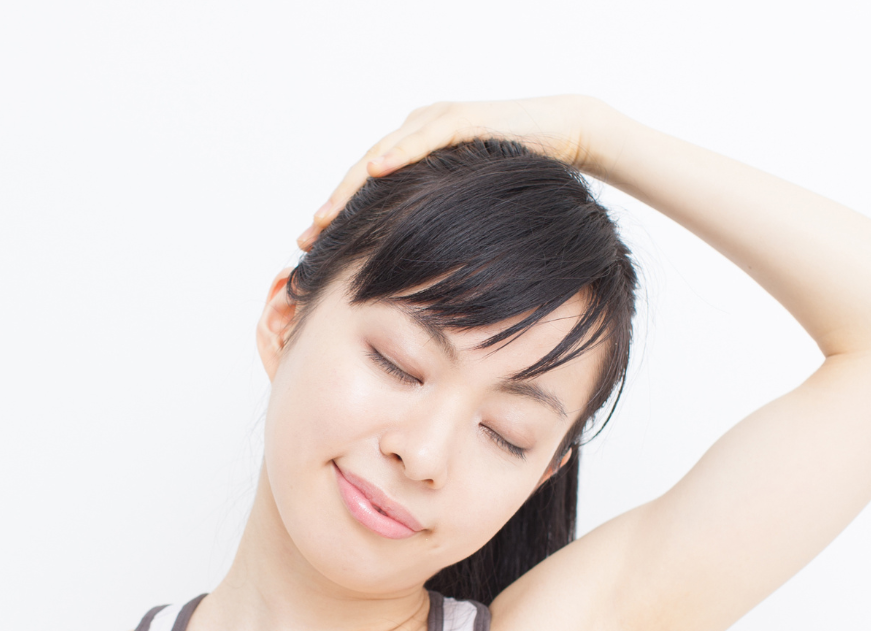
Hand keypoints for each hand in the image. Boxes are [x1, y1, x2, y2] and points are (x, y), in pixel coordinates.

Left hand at [296, 95, 617, 249]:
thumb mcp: (468, 207)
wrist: (562, 132)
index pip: (365, 189)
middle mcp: (415, 132)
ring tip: (327, 216)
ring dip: (352, 187)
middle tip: (308, 238)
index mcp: (412, 154)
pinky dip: (398, 154)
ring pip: (380, 156)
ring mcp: (434, 122)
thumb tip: (418, 273)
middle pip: (361, 174)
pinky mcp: (459, 118)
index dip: (339, 217)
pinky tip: (376, 172)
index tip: (313, 248)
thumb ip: (441, 226)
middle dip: (333, 207)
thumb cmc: (516, 173)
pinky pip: (422, 138)